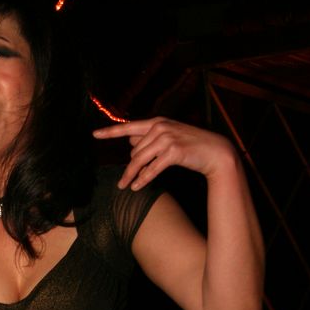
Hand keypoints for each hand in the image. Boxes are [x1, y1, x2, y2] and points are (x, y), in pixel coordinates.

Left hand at [93, 117, 235, 189]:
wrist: (216, 152)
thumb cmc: (191, 146)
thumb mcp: (169, 138)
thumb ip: (149, 139)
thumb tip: (131, 142)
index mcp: (157, 122)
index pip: (128, 127)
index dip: (110, 132)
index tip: (94, 134)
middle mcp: (160, 127)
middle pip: (134, 151)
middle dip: (131, 166)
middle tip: (126, 179)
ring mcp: (167, 138)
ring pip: (139, 160)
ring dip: (132, 175)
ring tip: (124, 186)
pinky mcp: (173, 151)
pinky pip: (151, 169)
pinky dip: (143, 179)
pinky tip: (136, 187)